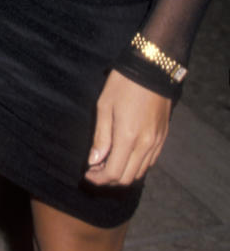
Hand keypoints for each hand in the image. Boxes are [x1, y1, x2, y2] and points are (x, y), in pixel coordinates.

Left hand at [84, 69, 172, 185]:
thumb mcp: (104, 106)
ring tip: (107, 163)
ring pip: (140, 172)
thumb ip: (101, 137)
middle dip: (109, 180)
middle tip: (95, 169)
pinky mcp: (163, 138)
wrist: (152, 69)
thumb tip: (94, 161)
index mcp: (128, 137)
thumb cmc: (123, 84)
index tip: (87, 174)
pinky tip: (124, 156)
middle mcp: (145, 145)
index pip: (114, 173)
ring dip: (123, 174)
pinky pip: (150, 162)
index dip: (99, 179)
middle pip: (128, 178)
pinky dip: (136, 166)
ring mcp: (156, 143)